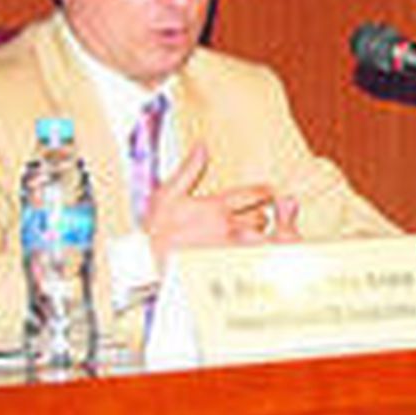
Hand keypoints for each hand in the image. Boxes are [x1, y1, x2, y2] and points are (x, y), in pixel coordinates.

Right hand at [144, 144, 300, 263]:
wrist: (148, 266)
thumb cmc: (157, 232)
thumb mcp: (167, 195)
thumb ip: (188, 170)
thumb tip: (201, 147)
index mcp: (216, 206)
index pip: (256, 193)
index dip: (265, 192)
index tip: (267, 193)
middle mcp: (229, 225)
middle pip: (262, 216)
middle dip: (260, 215)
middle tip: (255, 216)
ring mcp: (232, 247)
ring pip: (261, 236)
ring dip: (259, 234)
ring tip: (250, 235)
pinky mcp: (232, 264)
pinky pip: (256, 256)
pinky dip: (257, 252)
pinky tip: (249, 252)